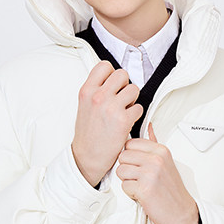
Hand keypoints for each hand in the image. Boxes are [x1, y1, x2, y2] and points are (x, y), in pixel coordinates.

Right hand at [72, 61, 142, 186]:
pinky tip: (126, 122)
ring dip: (132, 100)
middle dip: (124, 86)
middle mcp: (98, 96)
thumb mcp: (84, 105)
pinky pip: (139, 108)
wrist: (86, 157)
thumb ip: (95, 90)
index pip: (105, 66)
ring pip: (134, 89)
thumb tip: (111, 80)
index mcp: (87, 90)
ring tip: (124, 111)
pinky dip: (135, 115)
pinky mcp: (123, 120)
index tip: (112, 85)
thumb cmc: (87, 134)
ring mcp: (111, 107)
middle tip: (120, 99)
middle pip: (122, 74)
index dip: (112, 74)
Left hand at [116, 125, 198, 223]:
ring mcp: (150, 174)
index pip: (130, 143)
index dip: (131, 156)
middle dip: (127, 169)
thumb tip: (149, 126)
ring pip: (120, 171)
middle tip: (141, 178)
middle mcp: (156, 159)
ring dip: (128, 181)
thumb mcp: (166, 162)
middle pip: (122, 156)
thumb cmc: (172, 189)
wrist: (182, 213)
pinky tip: (143, 195)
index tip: (140, 165)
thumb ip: (154, 143)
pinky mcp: (144, 189)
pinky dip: (131, 193)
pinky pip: (124, 186)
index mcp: (160, 150)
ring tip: (142, 186)